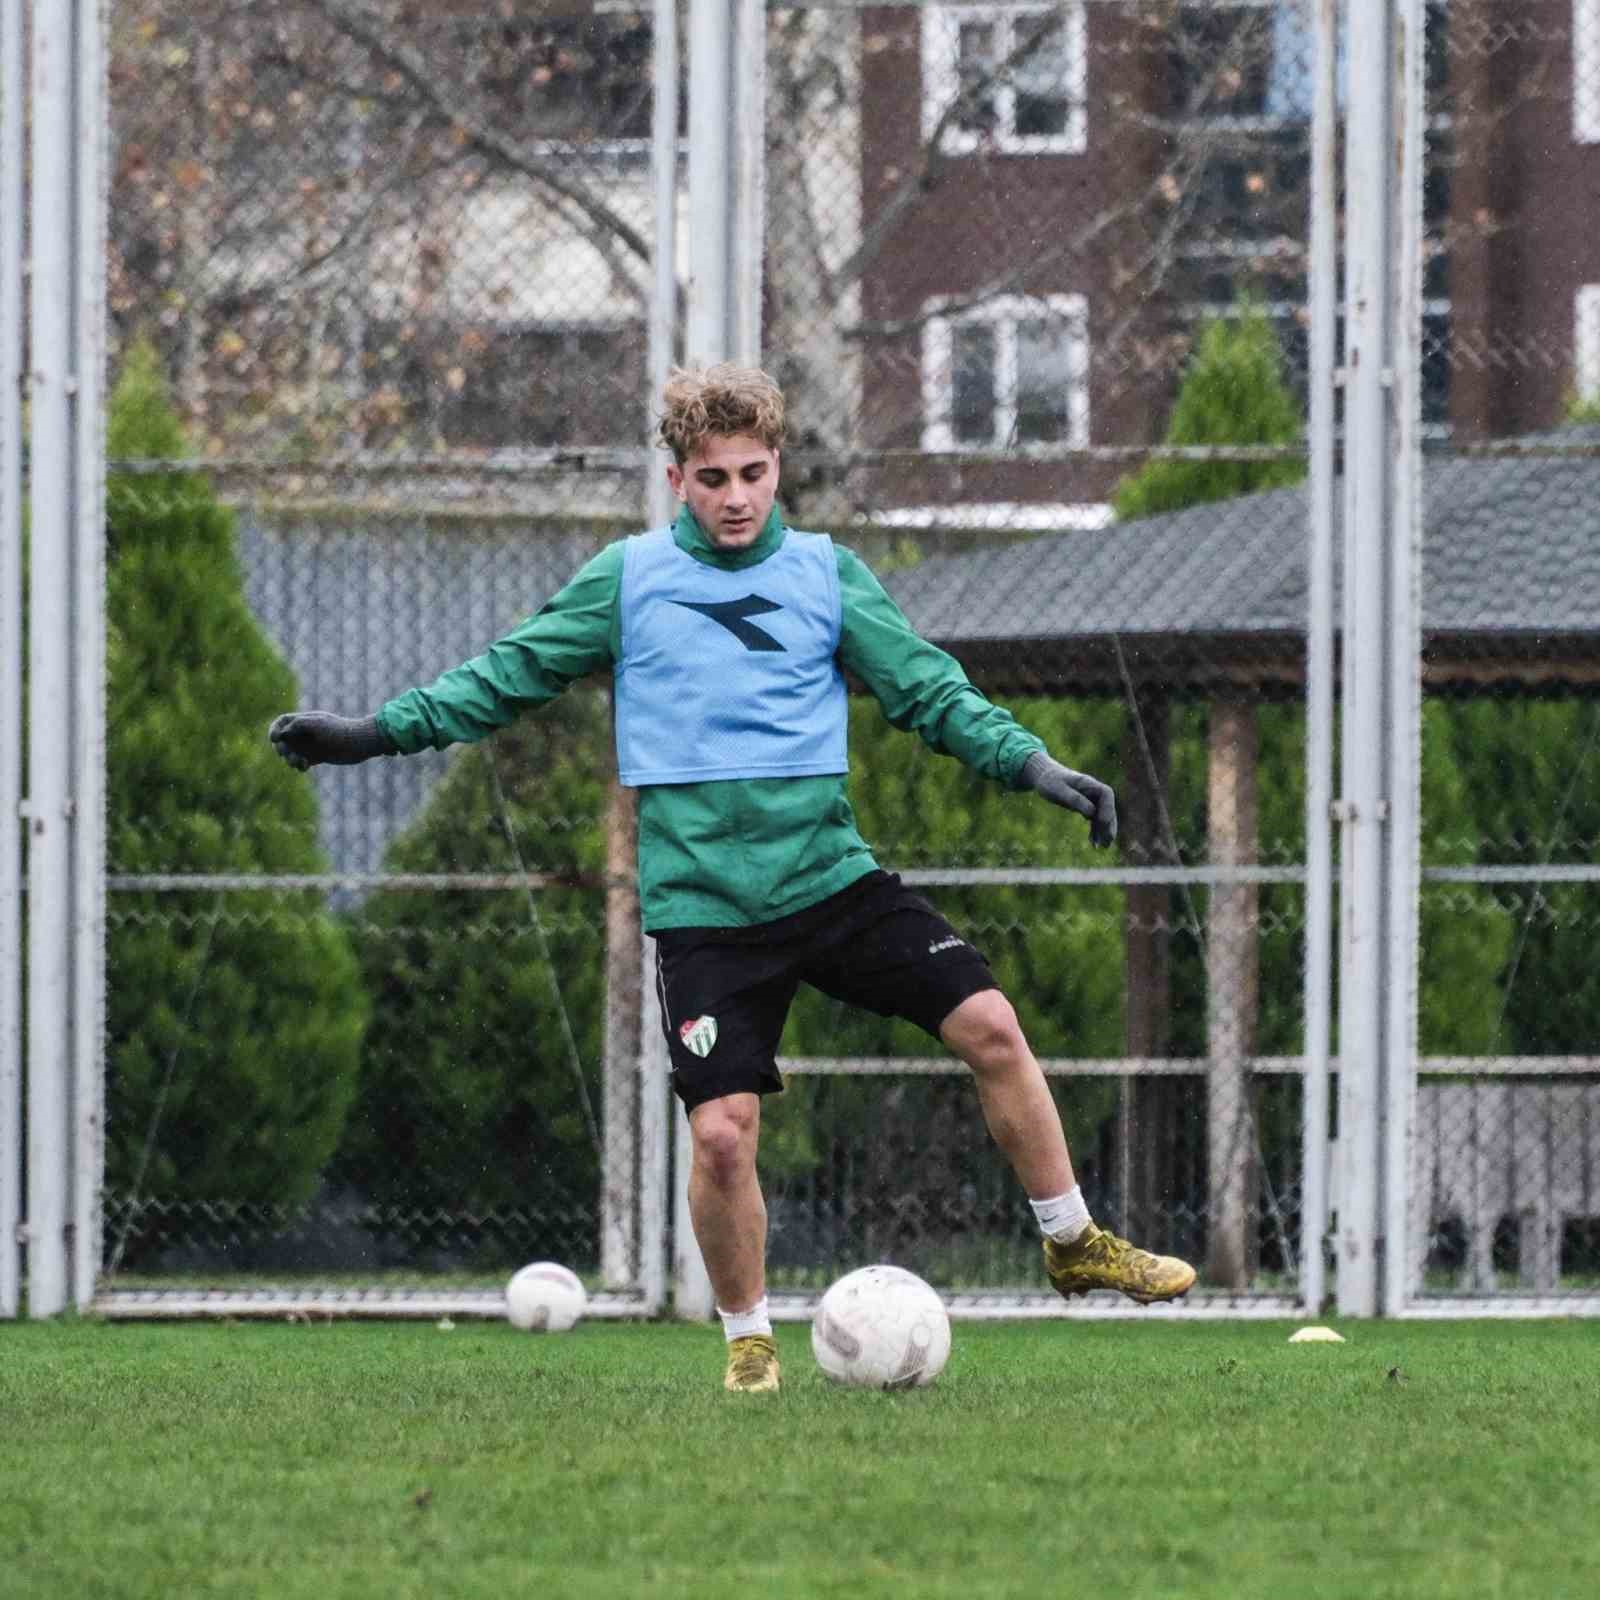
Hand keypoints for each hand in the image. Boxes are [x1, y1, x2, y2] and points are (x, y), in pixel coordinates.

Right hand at [268, 712, 392, 769]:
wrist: (359, 742)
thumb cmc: (338, 731)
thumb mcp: (316, 724)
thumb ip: (296, 725)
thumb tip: (281, 734)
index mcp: (304, 720)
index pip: (281, 722)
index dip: (274, 729)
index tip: (275, 738)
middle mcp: (305, 732)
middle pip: (282, 740)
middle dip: (281, 748)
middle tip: (287, 754)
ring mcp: (311, 745)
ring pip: (290, 753)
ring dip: (289, 759)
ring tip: (299, 762)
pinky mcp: (317, 757)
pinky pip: (301, 763)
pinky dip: (299, 766)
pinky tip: (305, 766)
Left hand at [1022, 751, 1117, 847]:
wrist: (1044, 777)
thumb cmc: (1050, 781)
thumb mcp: (1058, 789)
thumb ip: (1074, 799)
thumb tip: (1091, 813)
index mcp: (1089, 783)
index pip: (1106, 794)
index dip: (1108, 808)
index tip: (1102, 822)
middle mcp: (1093, 791)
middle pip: (1108, 807)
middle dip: (1108, 824)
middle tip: (1107, 841)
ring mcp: (1092, 799)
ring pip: (1103, 816)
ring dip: (1103, 831)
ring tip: (1103, 847)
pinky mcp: (1087, 806)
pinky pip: (1095, 819)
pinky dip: (1095, 831)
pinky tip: (1093, 843)